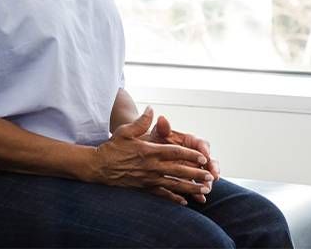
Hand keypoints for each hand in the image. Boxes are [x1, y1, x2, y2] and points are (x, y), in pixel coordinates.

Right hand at [89, 107, 212, 205]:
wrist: (99, 167)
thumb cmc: (113, 147)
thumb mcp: (126, 130)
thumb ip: (141, 121)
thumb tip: (152, 109)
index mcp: (149, 151)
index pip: (174, 153)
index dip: (190, 155)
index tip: (203, 157)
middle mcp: (151, 166)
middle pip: (178, 170)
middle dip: (196, 174)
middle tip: (210, 177)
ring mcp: (148, 179)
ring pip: (173, 184)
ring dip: (190, 188)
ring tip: (204, 191)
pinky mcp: (144, 187)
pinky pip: (161, 194)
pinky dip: (174, 198)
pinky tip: (184, 201)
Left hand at [145, 114, 220, 192]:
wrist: (150, 153)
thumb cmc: (156, 140)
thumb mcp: (159, 133)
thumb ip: (162, 128)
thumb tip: (161, 119)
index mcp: (191, 142)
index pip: (202, 144)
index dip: (204, 149)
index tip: (205, 154)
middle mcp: (195, 155)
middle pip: (209, 161)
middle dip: (212, 168)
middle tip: (214, 175)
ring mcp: (194, 168)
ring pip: (205, 175)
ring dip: (207, 182)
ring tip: (207, 189)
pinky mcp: (189, 179)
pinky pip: (196, 186)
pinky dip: (198, 193)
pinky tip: (200, 200)